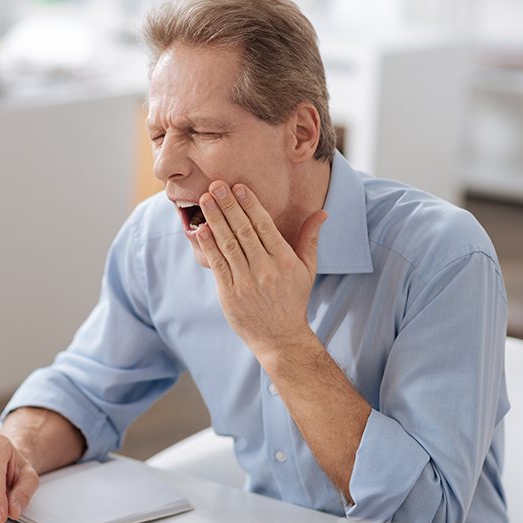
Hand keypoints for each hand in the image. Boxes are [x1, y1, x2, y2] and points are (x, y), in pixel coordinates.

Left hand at [196, 181, 326, 358]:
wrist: (280, 338)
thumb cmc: (293, 300)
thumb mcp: (307, 269)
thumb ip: (309, 239)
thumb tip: (322, 213)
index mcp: (284, 261)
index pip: (264, 226)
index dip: (250, 205)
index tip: (238, 187)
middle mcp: (265, 269)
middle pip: (244, 231)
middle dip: (229, 206)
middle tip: (216, 185)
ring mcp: (246, 282)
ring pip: (228, 244)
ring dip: (215, 220)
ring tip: (205, 200)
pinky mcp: (230, 294)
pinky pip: (218, 265)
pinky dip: (209, 246)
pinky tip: (200, 229)